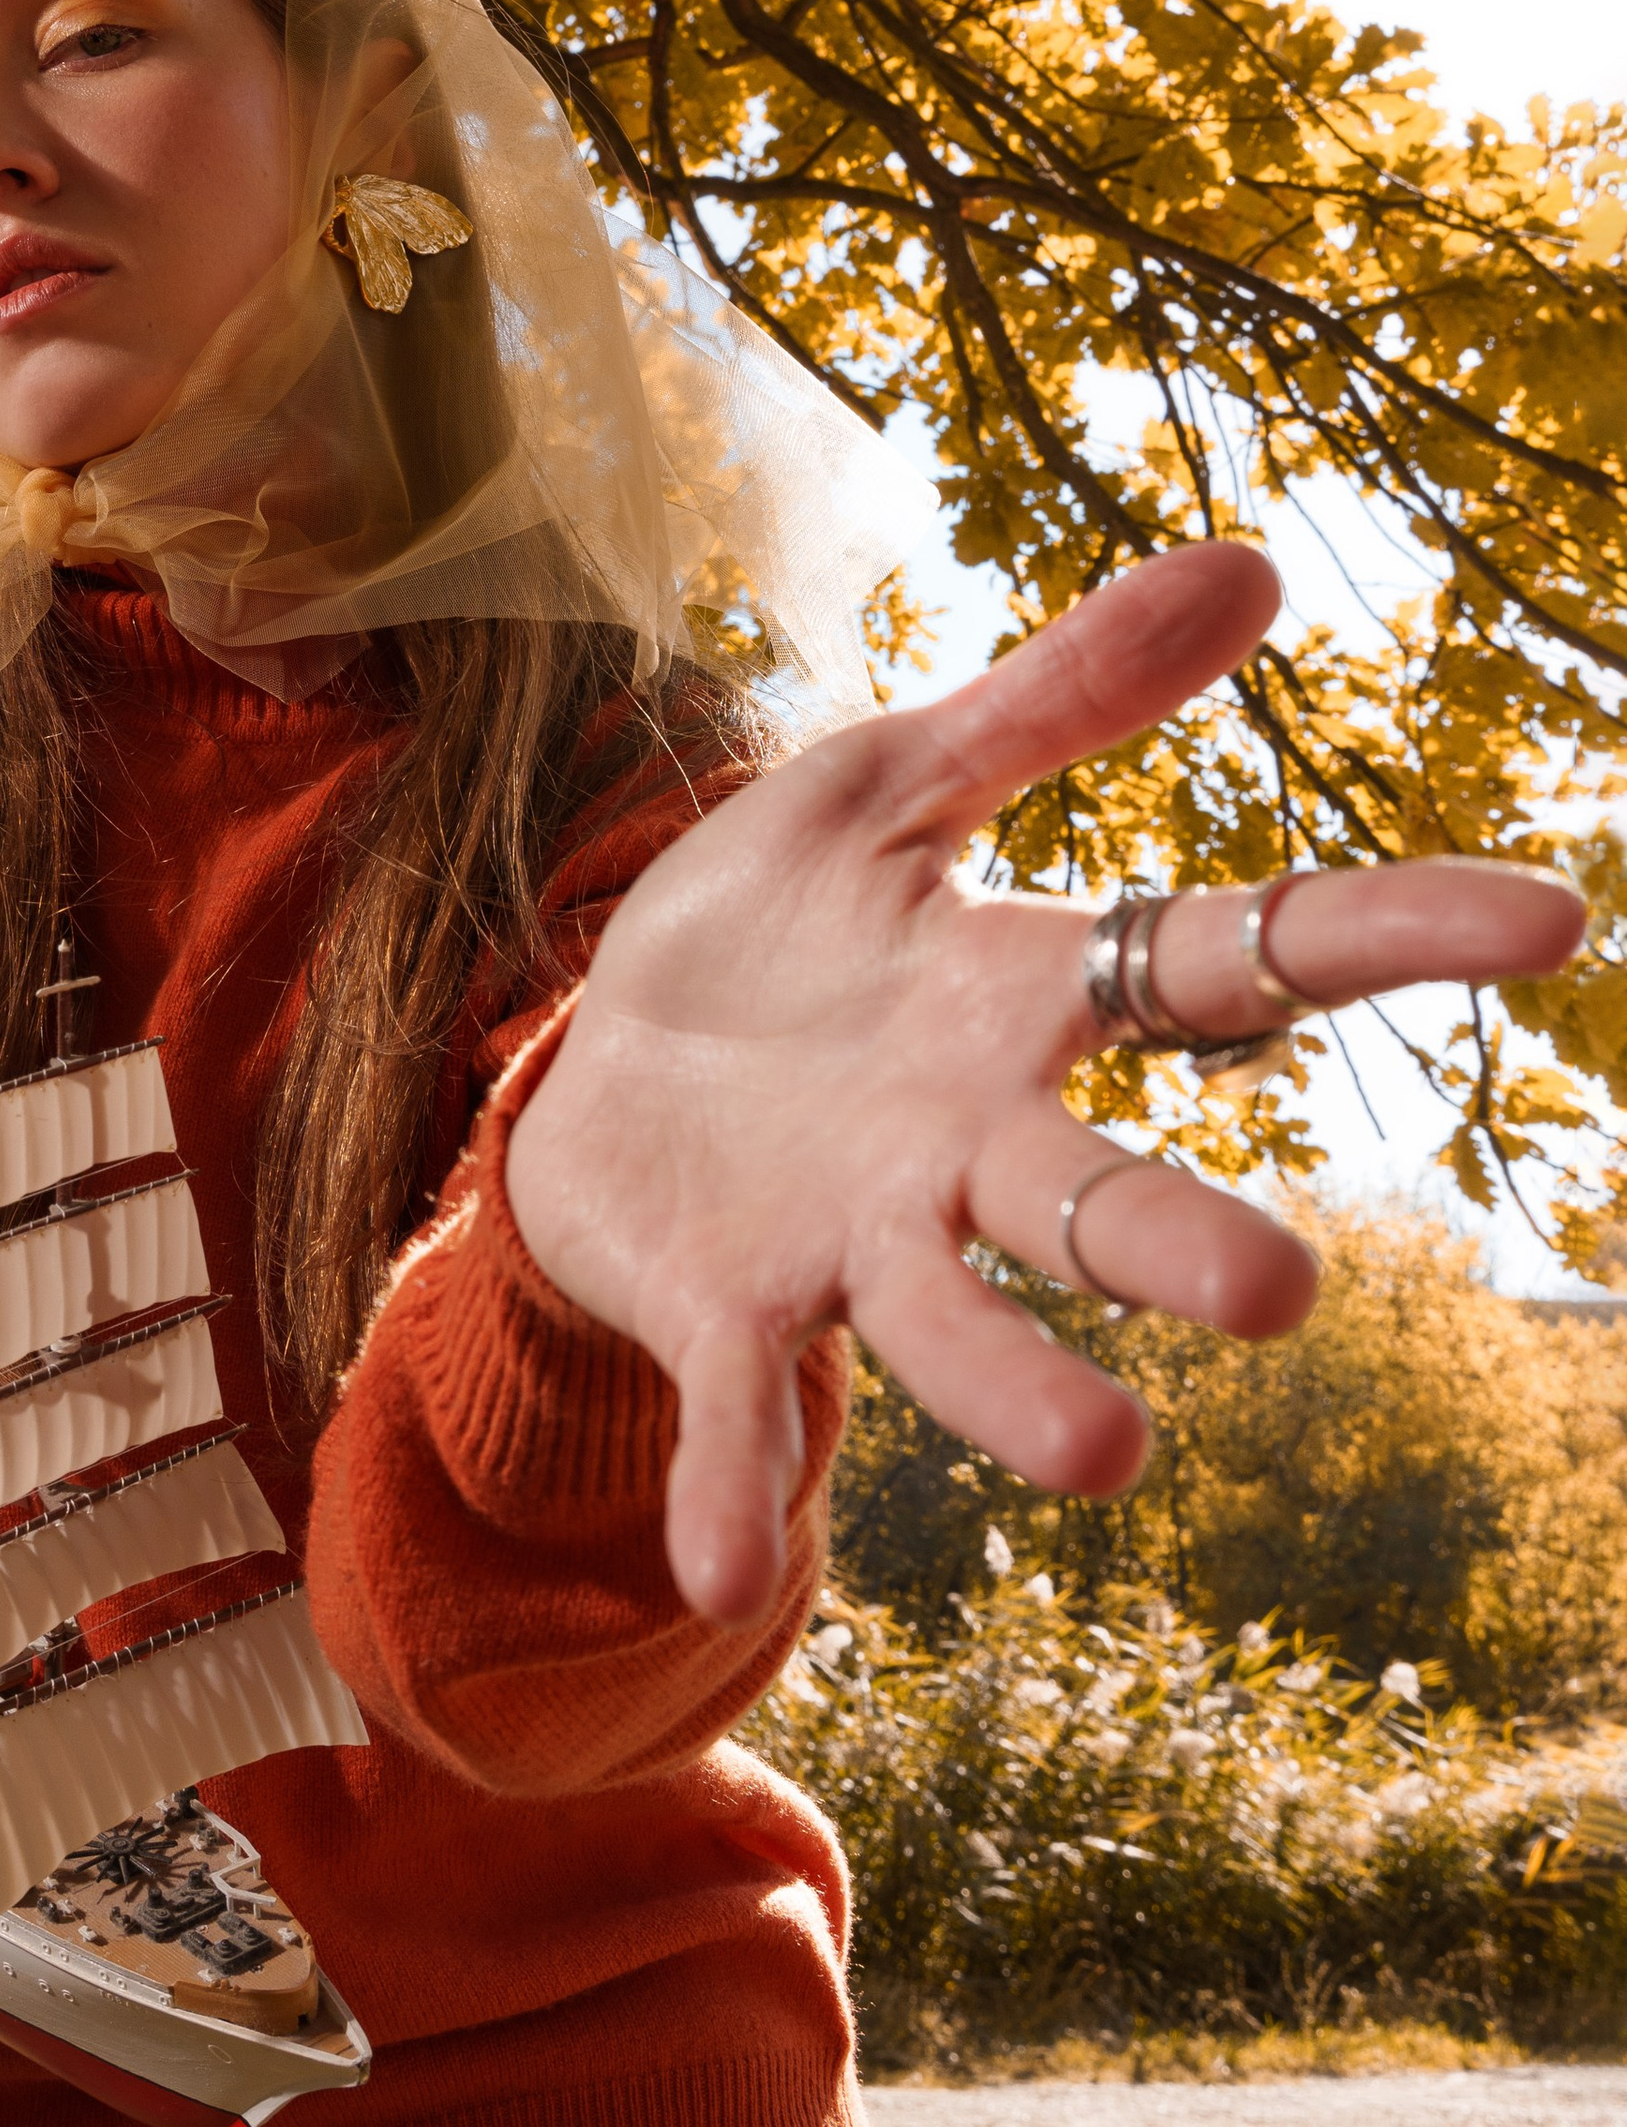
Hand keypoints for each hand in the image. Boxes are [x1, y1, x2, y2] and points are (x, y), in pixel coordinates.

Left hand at [507, 541, 1584, 1624]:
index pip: (1234, 958)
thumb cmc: (771, 923)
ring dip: (1016, 1390)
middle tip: (1279, 1297)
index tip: (1551, 919)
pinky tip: (721, 1567)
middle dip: (1182, 1245)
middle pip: (1097, 1197)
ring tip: (1108, 1457)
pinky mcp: (722, 1304)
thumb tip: (1251, 559)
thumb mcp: (891, 779)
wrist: (595, 1062)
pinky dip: (738, 1488)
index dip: (1385, 934)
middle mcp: (965, 1143)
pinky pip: (742, 1407)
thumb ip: (1054, 694)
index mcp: (1024, 996)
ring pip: (948, 1321)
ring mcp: (847, 1238)